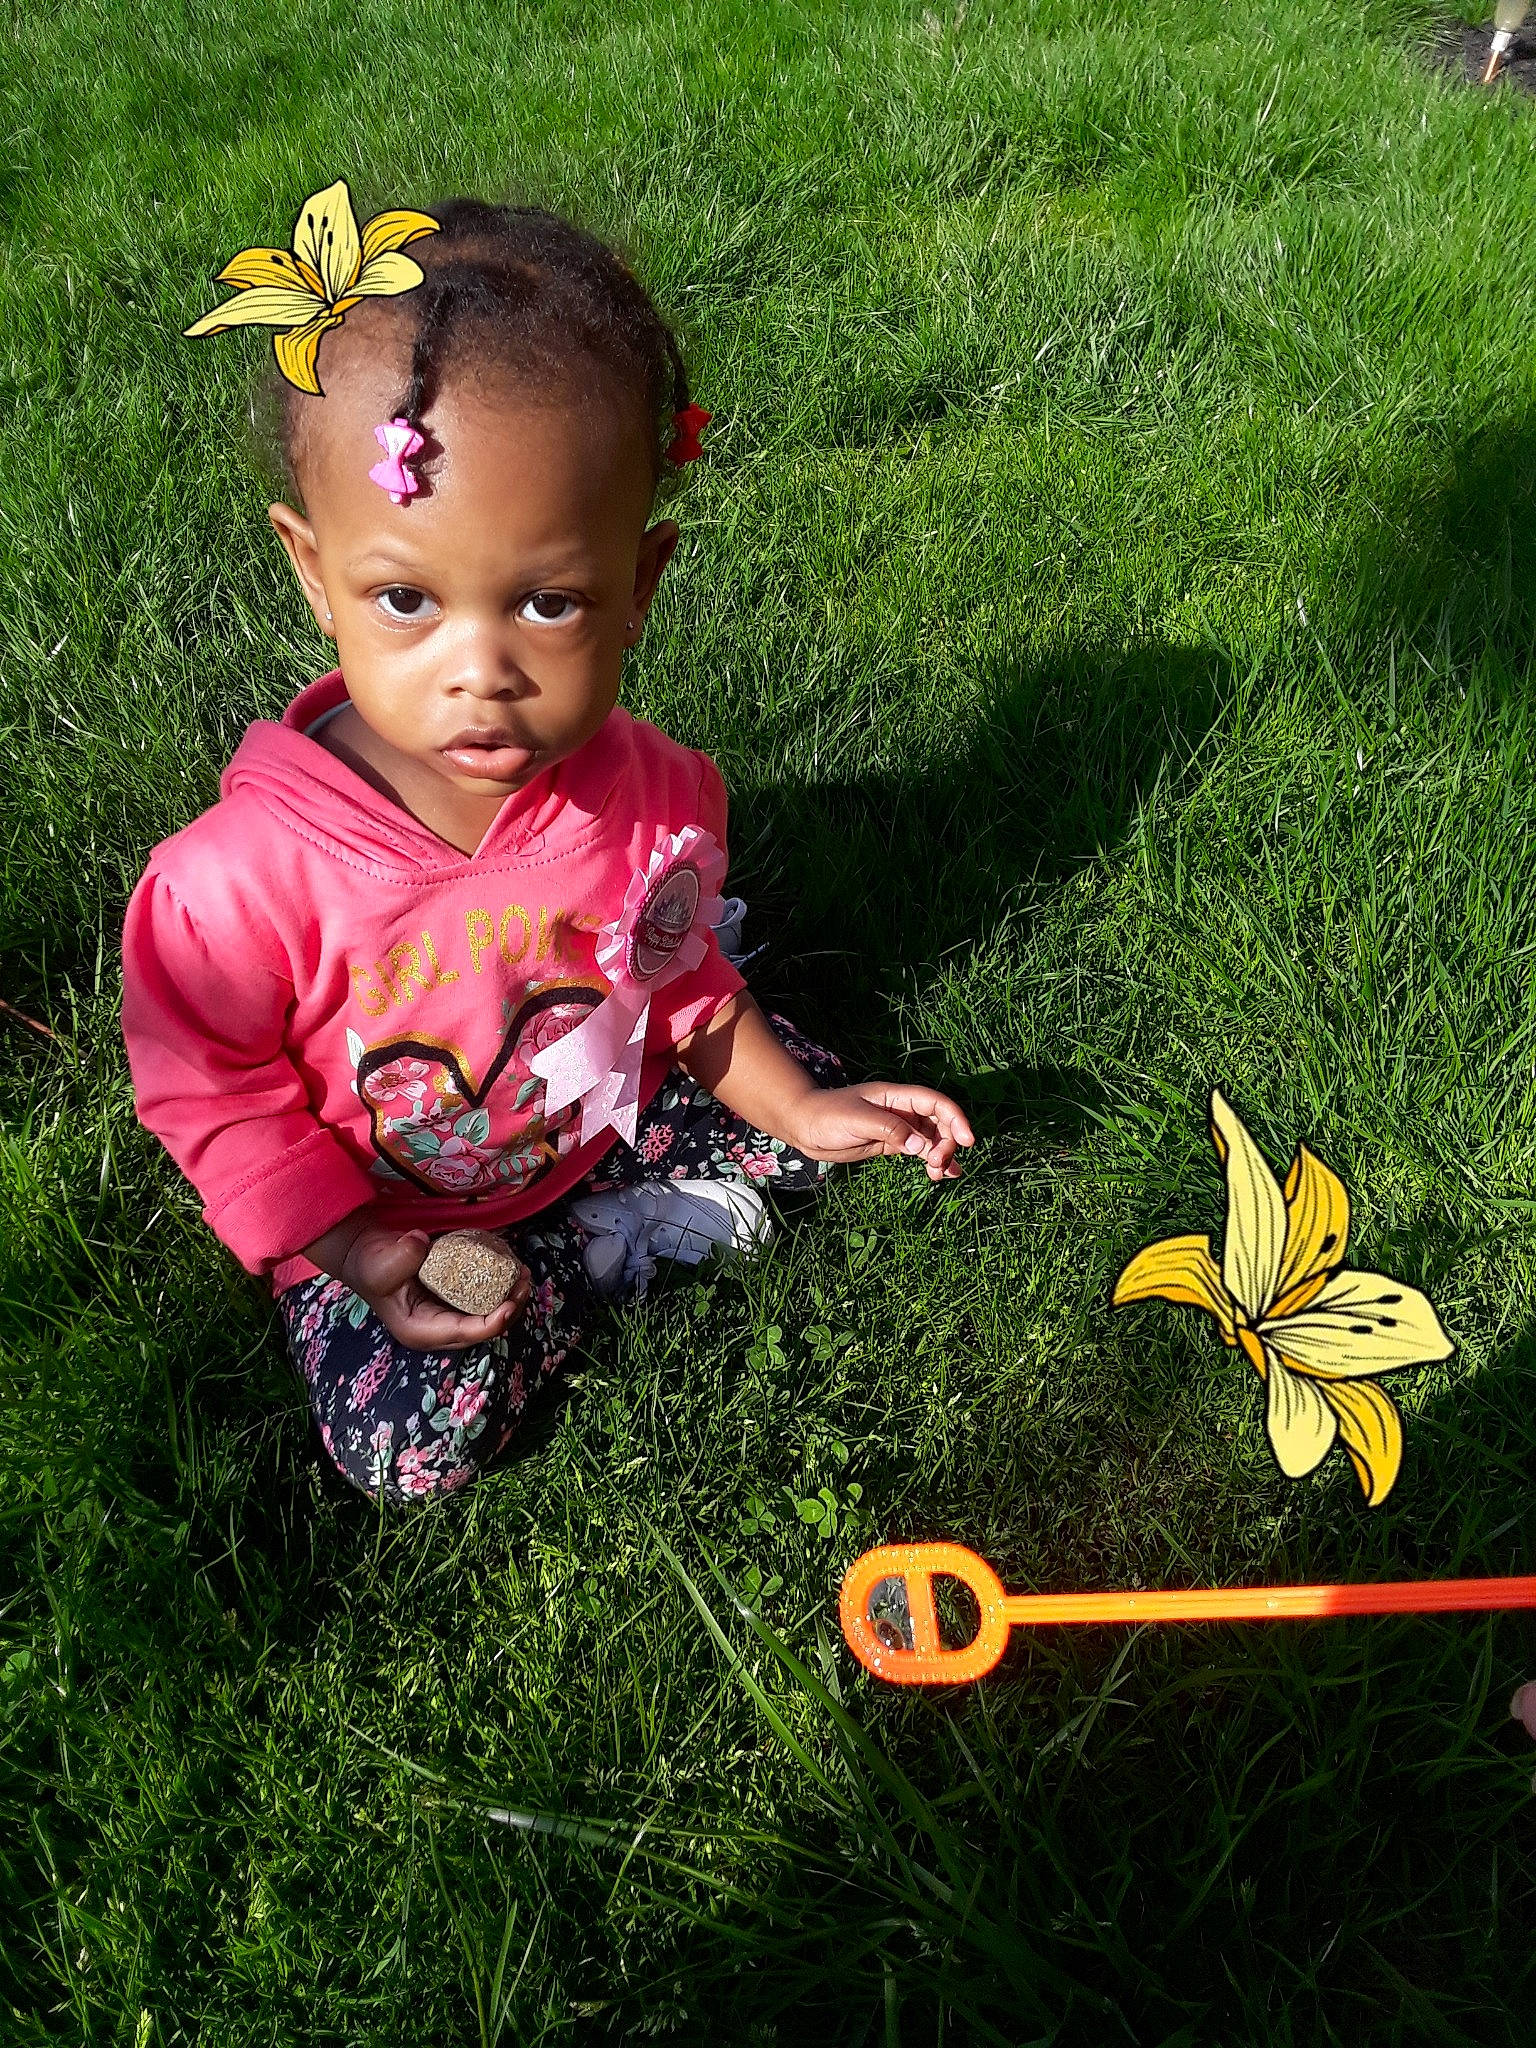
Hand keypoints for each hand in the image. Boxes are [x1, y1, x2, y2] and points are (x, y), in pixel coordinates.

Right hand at [307, 1215, 529, 1350]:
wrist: (366, 1254)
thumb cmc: (370, 1264)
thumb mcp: (381, 1263)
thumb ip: (401, 1256)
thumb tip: (423, 1244)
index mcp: (421, 1331)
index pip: (464, 1334)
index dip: (492, 1323)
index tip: (510, 1304)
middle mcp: (438, 1328)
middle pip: (482, 1328)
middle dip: (509, 1309)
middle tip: (524, 1283)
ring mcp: (446, 1314)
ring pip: (486, 1314)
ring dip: (509, 1298)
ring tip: (524, 1275)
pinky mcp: (453, 1298)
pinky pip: (482, 1298)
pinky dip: (499, 1286)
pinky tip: (511, 1269)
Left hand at [786, 1083, 974, 1180]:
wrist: (803, 1126)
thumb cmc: (826, 1116)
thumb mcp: (857, 1120)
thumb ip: (890, 1130)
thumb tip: (920, 1146)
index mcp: (896, 1097)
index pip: (935, 1104)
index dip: (955, 1119)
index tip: (967, 1140)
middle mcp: (901, 1110)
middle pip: (939, 1122)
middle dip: (947, 1142)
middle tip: (938, 1164)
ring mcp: (897, 1128)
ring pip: (932, 1138)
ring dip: (942, 1154)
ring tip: (939, 1175)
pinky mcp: (890, 1144)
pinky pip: (919, 1151)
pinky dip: (932, 1161)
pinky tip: (941, 1175)